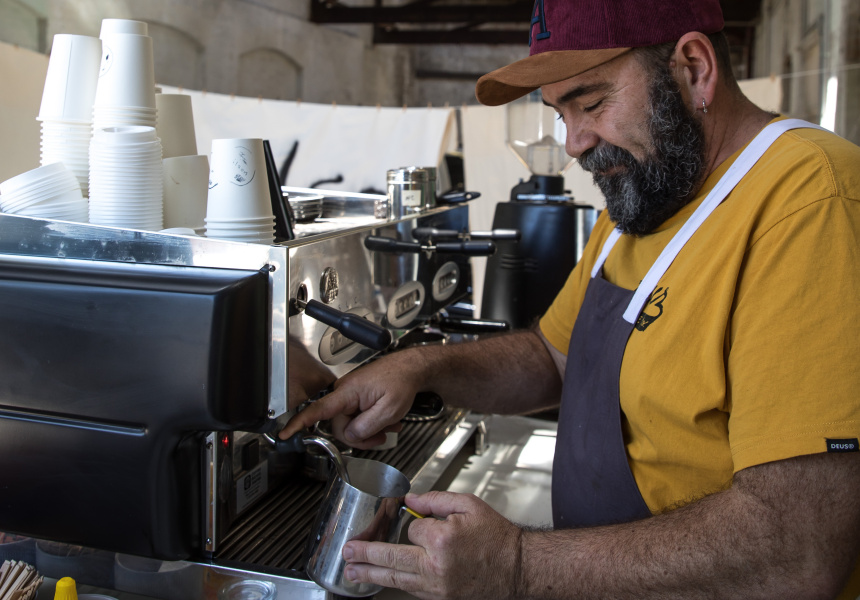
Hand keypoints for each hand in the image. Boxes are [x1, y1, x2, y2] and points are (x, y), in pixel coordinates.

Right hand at [279, 349, 423, 448]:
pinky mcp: (357, 398)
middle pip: (341, 427)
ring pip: (352, 425)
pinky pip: (358, 417)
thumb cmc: (401, 381)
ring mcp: (351, 395)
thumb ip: (366, 426)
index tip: (285, 432)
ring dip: (371, 429)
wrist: (411, 369)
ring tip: (389, 423)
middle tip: (382, 435)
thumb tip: (350, 436)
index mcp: (347, 392)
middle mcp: (345, 392)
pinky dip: (372, 422)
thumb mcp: (388, 410)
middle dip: (361, 436)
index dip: (299, 423)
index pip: (317, 410)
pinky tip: (386, 419)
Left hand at [342, 491, 521, 599]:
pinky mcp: (441, 598)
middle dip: (366, 554)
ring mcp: (437, 586)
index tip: (432, 524)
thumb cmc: (497, 538)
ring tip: (352, 572)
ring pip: (396, 579)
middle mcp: (437, 565)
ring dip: (371, 574)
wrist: (518, 569)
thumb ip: (436, 499)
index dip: (419, 523)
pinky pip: (411, 590)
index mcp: (443, 539)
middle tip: (348, 552)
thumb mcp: (470, 505)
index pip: (412, 528)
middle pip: (391, 558)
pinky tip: (382, 580)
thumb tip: (411, 499)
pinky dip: (395, 584)